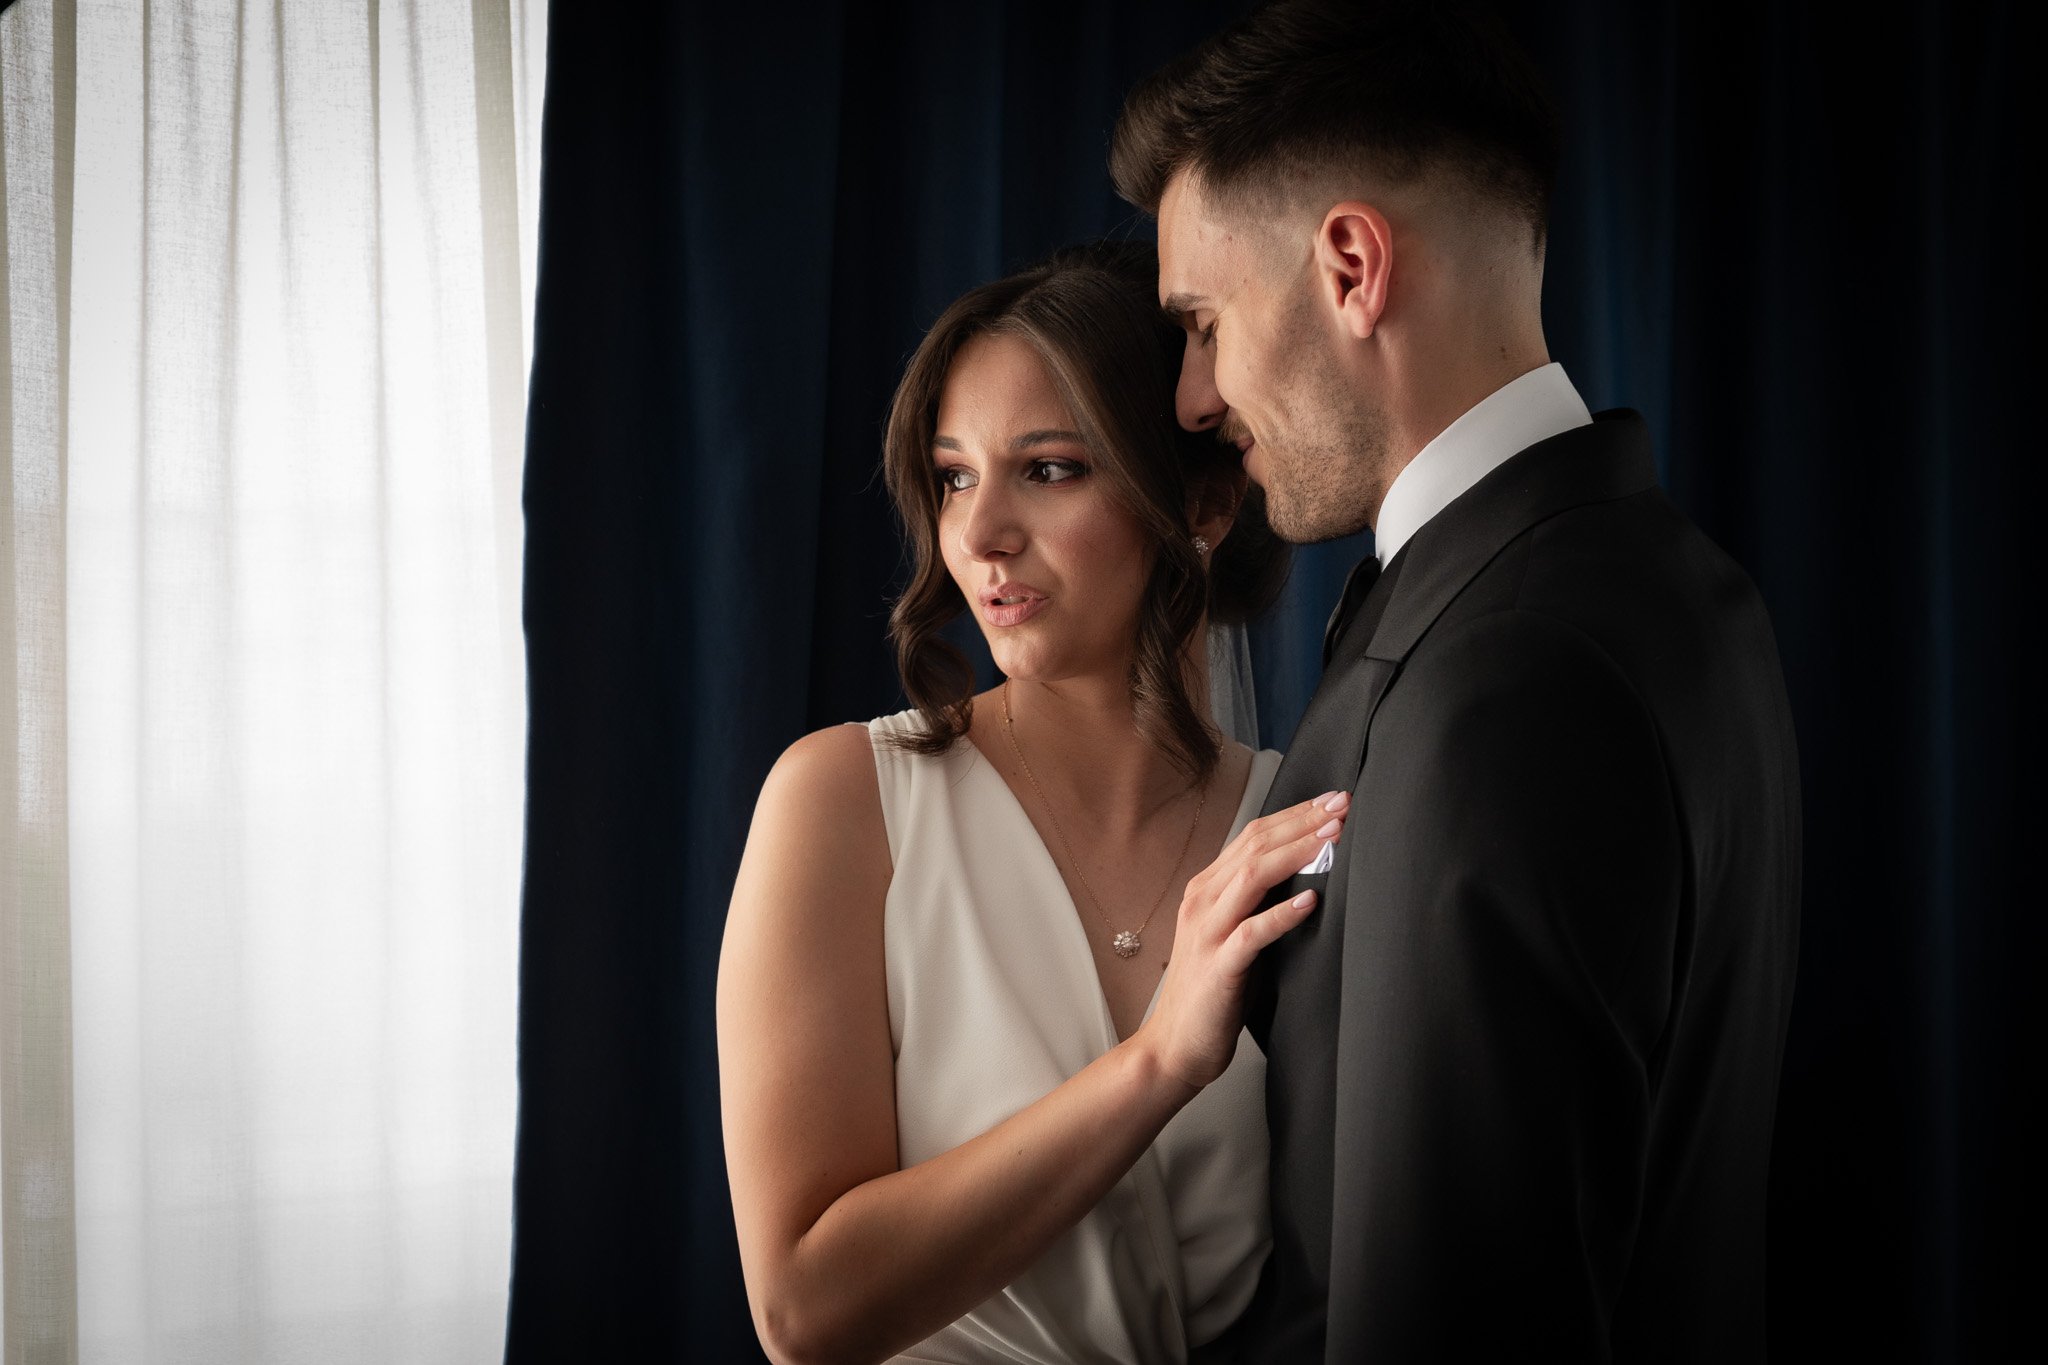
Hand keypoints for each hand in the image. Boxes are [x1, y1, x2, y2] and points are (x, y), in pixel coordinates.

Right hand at [1136, 790, 1349, 1093]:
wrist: (1175, 1045)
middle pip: (1255, 846)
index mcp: (1207, 889)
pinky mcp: (1219, 966)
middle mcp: (1203, 901)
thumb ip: (1257, 903)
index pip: (1253, 836)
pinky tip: (1310, 901)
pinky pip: (1252, 932)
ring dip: (1296, 853)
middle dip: (1302, 822)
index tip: (1332, 801)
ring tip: (1332, 839)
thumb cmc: (1212, 992)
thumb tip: (1307, 875)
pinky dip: (1282, 914)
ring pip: (1252, 877)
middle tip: (1342, 805)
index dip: (1294, 815)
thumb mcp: (1232, 934)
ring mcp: (1208, 932)